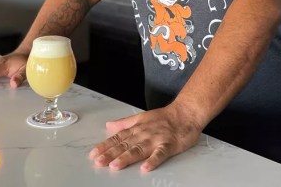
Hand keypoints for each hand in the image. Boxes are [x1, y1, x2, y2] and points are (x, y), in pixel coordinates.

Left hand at [88, 104, 202, 171]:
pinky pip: (160, 154)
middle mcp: (144, 134)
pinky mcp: (169, 145)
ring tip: (116, 165)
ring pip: (139, 149)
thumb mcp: (142, 117)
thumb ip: (124, 123)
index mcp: (137, 128)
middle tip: (99, 162)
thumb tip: (109, 125)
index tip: (94, 154)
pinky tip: (146, 168)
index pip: (118, 138)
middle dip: (111, 154)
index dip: (106, 146)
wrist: (186, 113)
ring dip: (127, 157)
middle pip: (125, 145)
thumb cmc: (165, 117)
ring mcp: (156, 139)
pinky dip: (153, 160)